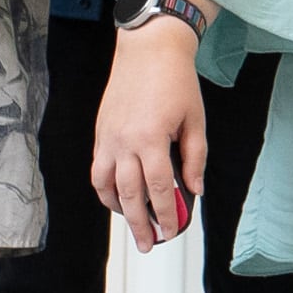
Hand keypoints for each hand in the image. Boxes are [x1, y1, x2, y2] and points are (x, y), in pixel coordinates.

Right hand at [91, 18, 212, 246]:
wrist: (148, 49)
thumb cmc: (175, 80)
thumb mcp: (195, 120)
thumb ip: (195, 159)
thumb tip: (194, 190)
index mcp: (151, 140)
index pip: (159, 190)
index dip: (166, 215)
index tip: (172, 231)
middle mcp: (124, 142)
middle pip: (130, 195)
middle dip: (140, 224)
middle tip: (149, 244)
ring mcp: (108, 138)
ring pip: (105, 186)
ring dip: (117, 210)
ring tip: (131, 224)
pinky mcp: (100, 132)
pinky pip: (97, 169)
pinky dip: (104, 188)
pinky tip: (116, 197)